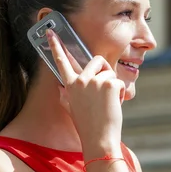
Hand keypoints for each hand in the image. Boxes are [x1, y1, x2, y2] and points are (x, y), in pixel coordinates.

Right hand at [47, 30, 124, 153]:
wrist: (99, 139)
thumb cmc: (87, 125)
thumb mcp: (71, 109)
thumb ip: (65, 95)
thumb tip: (61, 87)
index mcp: (69, 85)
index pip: (61, 61)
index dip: (56, 45)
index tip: (50, 32)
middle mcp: (81, 80)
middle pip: (97, 60)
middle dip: (104, 71)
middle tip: (103, 92)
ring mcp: (95, 81)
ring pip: (110, 71)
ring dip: (112, 84)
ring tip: (107, 102)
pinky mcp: (109, 83)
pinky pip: (119, 81)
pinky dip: (120, 92)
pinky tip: (114, 104)